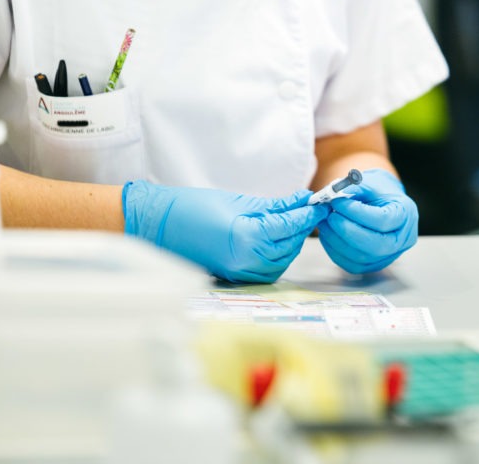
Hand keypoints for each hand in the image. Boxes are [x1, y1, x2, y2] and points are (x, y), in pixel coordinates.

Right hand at [123, 181, 329, 282]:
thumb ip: (274, 206)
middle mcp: (247, 261)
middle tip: (311, 209)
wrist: (158, 227)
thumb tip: (301, 200)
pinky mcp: (237, 278)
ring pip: (283, 261)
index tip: (321, 202)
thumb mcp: (238, 201)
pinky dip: (279, 255)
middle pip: (290, 246)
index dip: (308, 213)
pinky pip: (268, 270)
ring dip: (292, 242)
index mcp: (247, 238)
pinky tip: (278, 239)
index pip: (289, 226)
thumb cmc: (191, 208)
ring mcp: (242, 273)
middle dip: (302, 227)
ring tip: (294, 222)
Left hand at [317, 169, 417, 273]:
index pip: (383, 220)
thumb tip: (332, 195)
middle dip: (347, 231)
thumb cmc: (376, 192)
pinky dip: (335, 251)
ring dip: (337, 241)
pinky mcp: (374, 264)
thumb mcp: (369, 182)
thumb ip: (353, 187)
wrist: (381, 202)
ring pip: (361, 258)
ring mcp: (390, 255)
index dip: (356, 212)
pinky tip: (327, 235)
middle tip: (329, 216)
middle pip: (376, 245)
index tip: (336, 201)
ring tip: (324, 223)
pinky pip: (352, 265)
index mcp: (405, 214)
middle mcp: (403, 239)